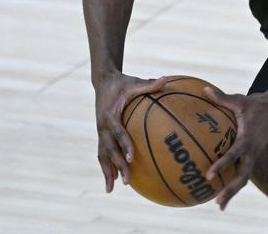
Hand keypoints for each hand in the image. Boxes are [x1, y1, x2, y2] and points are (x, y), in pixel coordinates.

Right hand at [94, 72, 167, 192]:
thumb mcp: (134, 82)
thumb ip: (149, 84)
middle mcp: (103, 126)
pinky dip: (106, 166)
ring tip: (112, 189)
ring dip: (107, 171)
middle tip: (127, 180)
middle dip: (117, 165)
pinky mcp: (101, 135)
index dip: (124, 145)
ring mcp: (101, 132)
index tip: (133, 157)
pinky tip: (112, 179)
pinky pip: (103, 153)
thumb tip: (167, 79)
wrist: (103, 82)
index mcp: (110, 115)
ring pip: (102, 155)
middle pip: (109, 150)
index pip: (118, 132)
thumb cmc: (122, 83)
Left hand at [204, 82, 267, 209]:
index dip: (222, 164)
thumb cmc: (255, 104)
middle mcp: (252, 150)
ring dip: (233, 191)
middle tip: (217, 202)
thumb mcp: (240, 100)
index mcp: (248, 138)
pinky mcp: (253, 156)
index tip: (209, 175)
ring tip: (219, 205)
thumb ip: (222, 98)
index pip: (234, 154)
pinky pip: (243, 171)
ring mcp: (254, 155)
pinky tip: (223, 190)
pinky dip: (234, 182)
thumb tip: (204, 90)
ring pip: (244, 177)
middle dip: (231, 190)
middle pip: (243, 176)